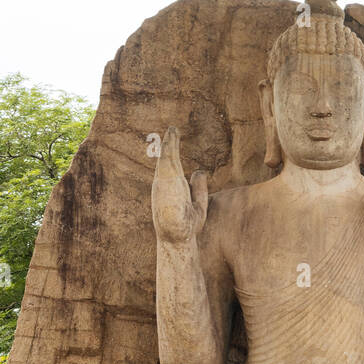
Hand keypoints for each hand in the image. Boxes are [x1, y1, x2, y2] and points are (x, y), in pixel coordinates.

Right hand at [152, 126, 207, 245]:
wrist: (178, 235)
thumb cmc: (186, 227)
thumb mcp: (197, 204)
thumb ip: (199, 188)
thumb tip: (200, 170)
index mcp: (171, 191)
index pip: (172, 171)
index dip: (174, 158)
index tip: (174, 145)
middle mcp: (165, 184)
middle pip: (168, 162)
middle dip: (170, 146)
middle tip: (172, 131)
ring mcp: (163, 181)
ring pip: (166, 157)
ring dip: (169, 142)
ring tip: (173, 129)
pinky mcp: (165, 178)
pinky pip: (166, 156)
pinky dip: (169, 144)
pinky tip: (172, 133)